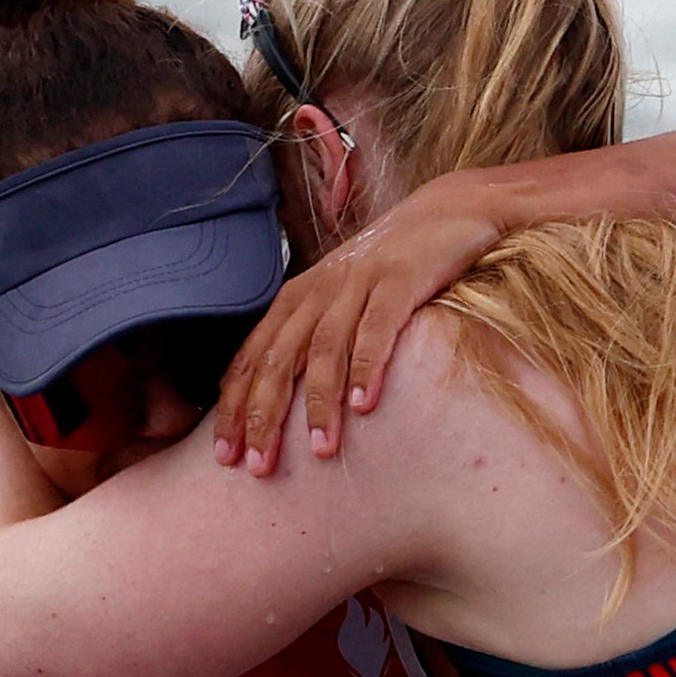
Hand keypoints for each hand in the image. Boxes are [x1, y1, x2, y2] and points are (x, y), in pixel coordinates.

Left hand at [213, 178, 501, 473]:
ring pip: (325, 348)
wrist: (451, 210)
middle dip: (264, 415)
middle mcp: (319, 290)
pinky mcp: (400, 279)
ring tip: (319, 450)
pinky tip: (364, 405)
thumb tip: (287, 403)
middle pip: (278, 358)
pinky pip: (377, 328)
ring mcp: (358, 282)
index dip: (236, 407)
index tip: (224, 456)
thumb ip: (316, 341)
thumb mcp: (343, 301)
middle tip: (257, 466)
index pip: (253, 357)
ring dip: (319, 402)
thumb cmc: (394, 268)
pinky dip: (367, 366)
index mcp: (297, 298)